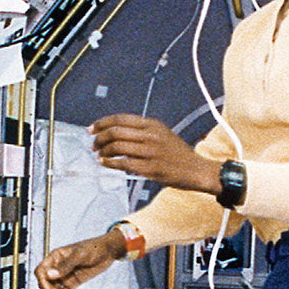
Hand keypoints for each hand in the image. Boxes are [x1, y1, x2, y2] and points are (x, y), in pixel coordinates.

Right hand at [35, 231, 125, 288]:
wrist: (108, 252)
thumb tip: (50, 274)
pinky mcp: (72, 283)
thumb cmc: (94, 248)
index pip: (40, 271)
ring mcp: (64, 276)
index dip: (42, 282)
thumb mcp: (80, 255)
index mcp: (55, 257)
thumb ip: (65, 265)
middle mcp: (56, 267)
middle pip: (46, 283)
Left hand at [91, 114, 220, 193]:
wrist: (197, 170)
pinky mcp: (151, 168)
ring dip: (103, 151)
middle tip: (94, 145)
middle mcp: (151, 135)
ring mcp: (151, 152)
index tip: (92, 129)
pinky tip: (105, 163)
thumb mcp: (162, 134)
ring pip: (117, 147)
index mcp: (152, 124)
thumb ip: (142, 131)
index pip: (120, 119)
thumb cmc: (178, 154)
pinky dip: (110, 163)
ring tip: (99, 155)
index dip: (102, 123)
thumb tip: (116, 133)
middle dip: (100, 138)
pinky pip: (123, 164)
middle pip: (116, 132)